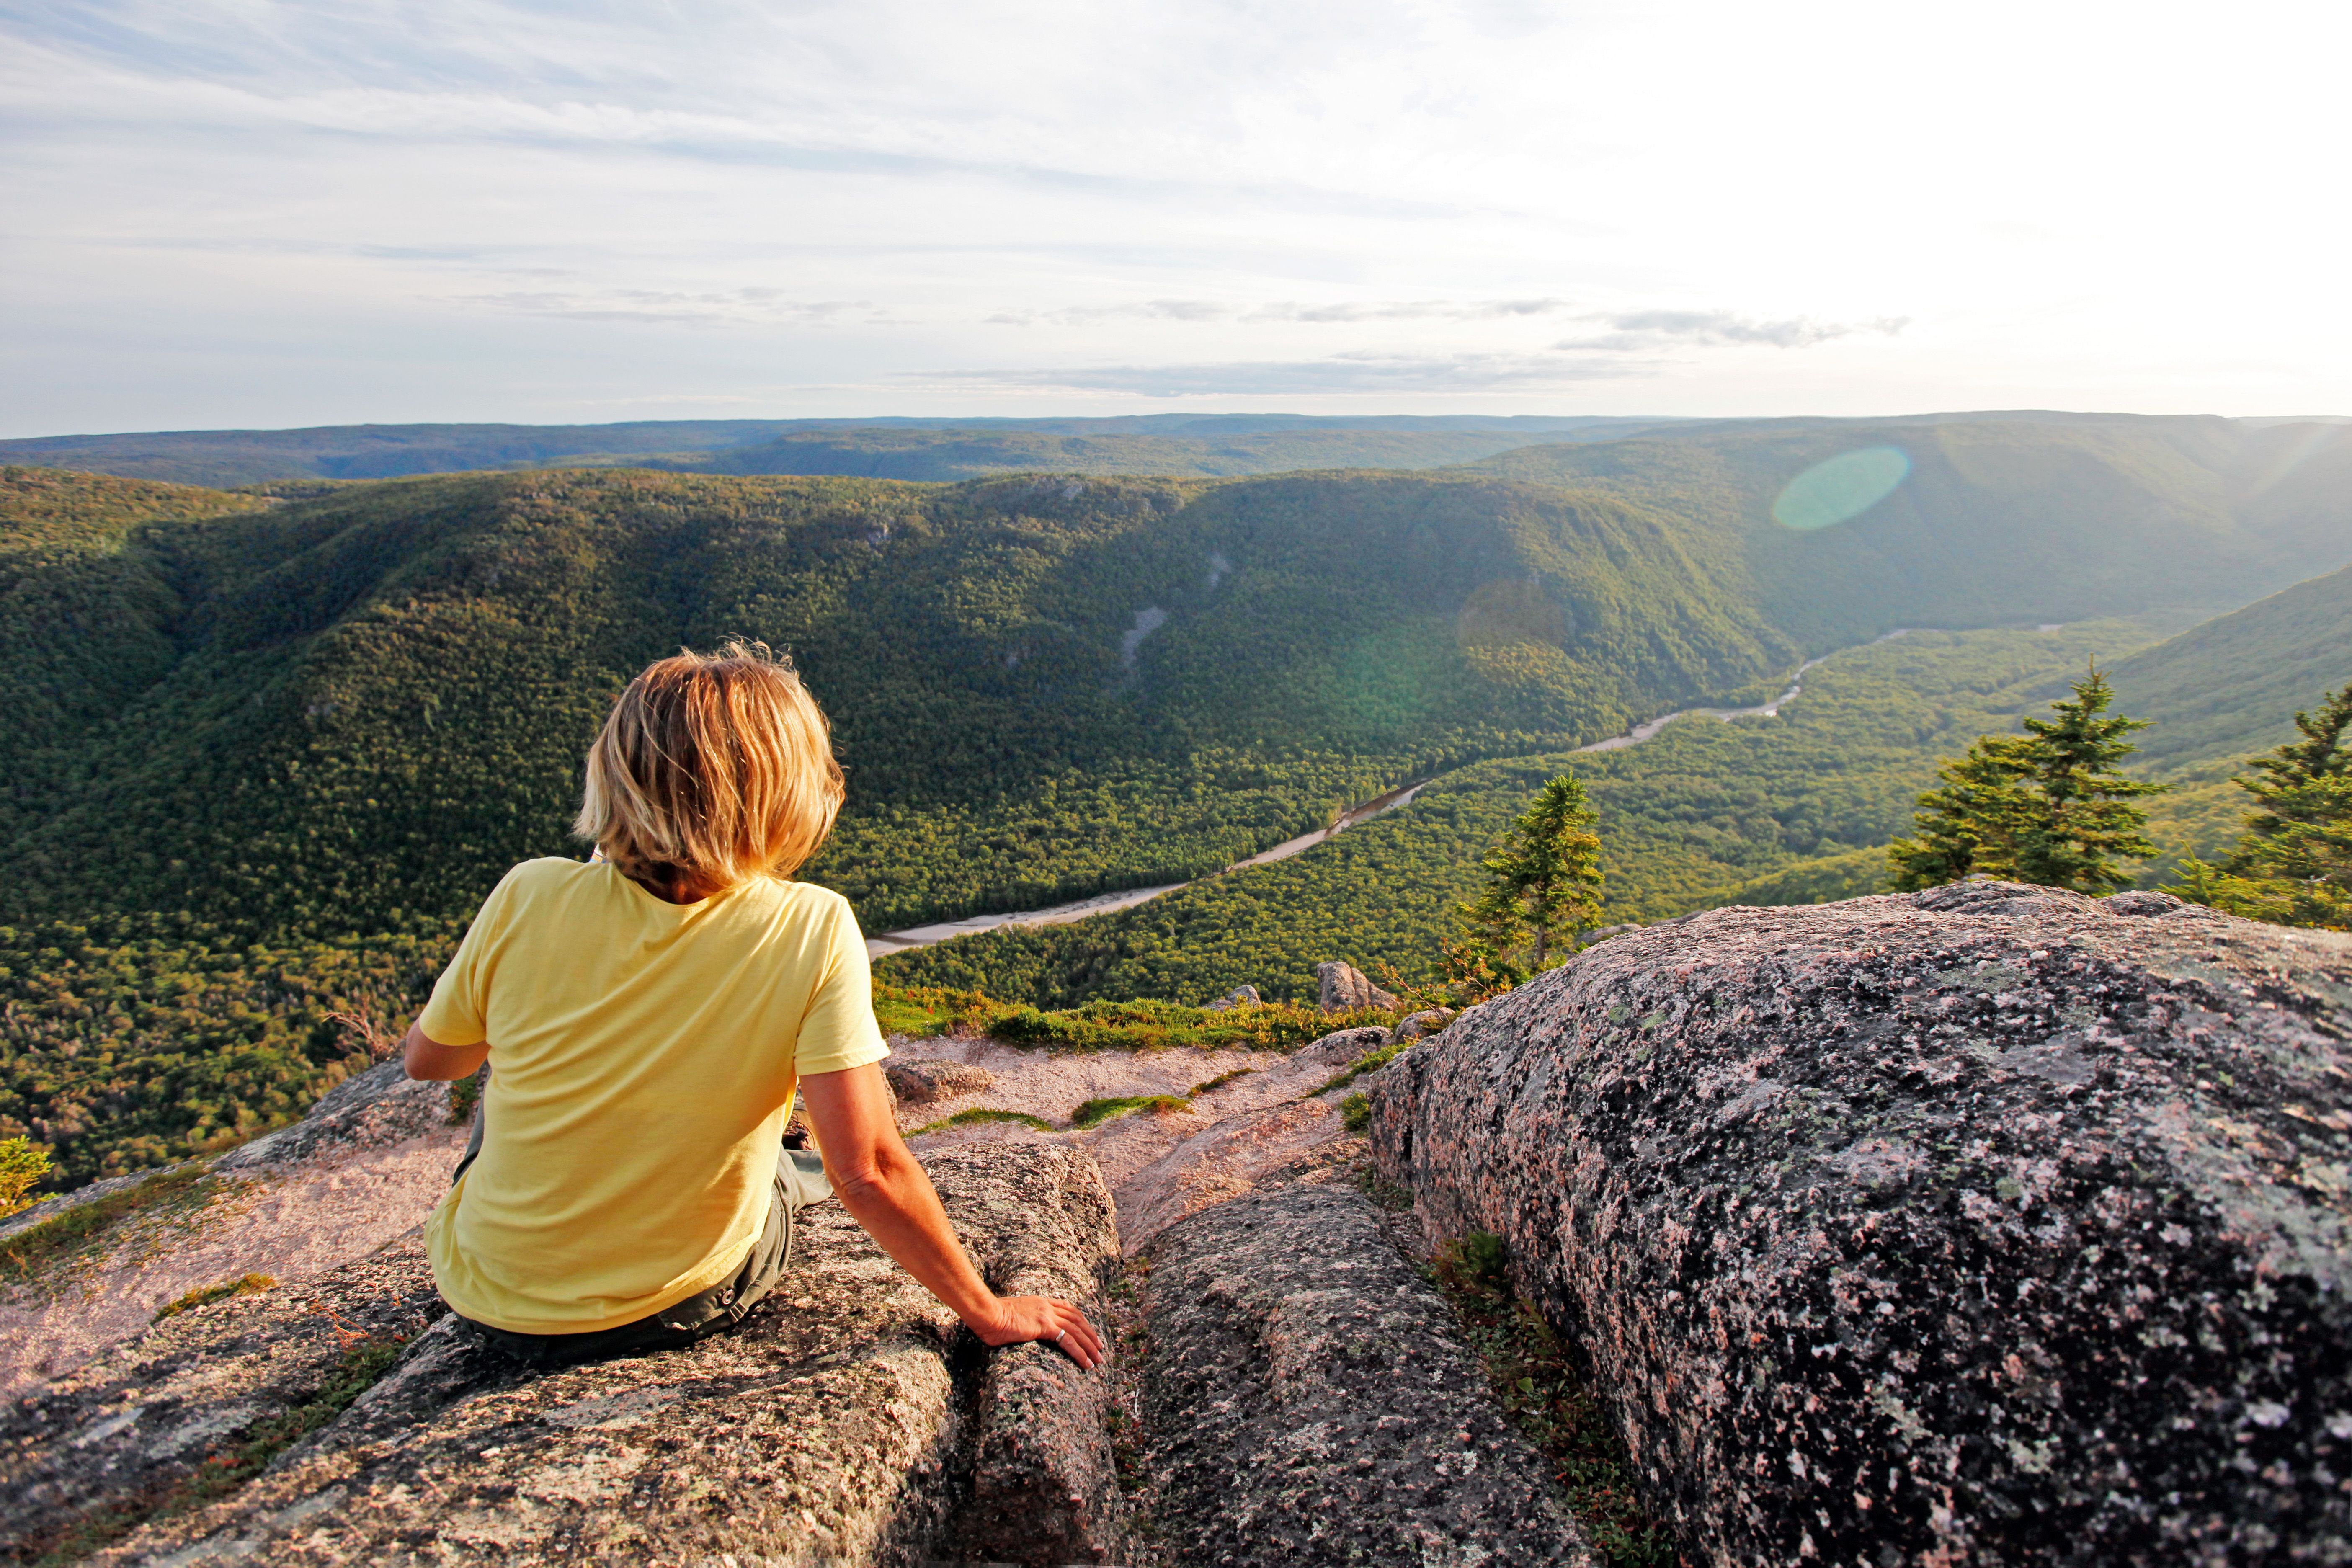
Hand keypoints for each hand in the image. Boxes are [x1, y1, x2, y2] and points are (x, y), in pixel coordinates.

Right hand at [971, 1295, 1107, 1369]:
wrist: (987, 1314)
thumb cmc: (991, 1318)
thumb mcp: (1009, 1316)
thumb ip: (1019, 1321)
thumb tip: (1016, 1328)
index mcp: (1039, 1302)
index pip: (1067, 1308)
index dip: (1080, 1319)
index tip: (1087, 1329)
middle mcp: (1046, 1306)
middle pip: (1076, 1318)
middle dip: (1090, 1333)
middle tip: (1100, 1347)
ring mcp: (1046, 1315)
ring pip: (1076, 1330)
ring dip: (1089, 1345)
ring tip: (1098, 1358)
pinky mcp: (1044, 1326)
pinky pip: (1068, 1341)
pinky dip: (1080, 1352)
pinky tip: (1086, 1362)